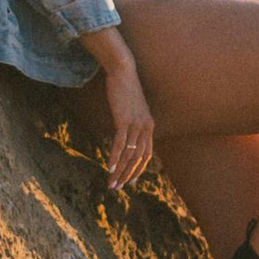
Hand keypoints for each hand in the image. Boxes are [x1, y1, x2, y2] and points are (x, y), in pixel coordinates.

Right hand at [82, 30, 154, 190]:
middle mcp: (146, 127)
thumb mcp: (132, 108)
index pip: (146, 154)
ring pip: (129, 154)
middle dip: (127, 174)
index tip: (129, 180)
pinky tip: (109, 167)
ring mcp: (136, 124)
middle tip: (117, 187)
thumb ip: (131, 122)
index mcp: (149, 126)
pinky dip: (114, 156)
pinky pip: (120, 143)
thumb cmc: (125, 88)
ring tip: (111, 182)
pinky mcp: (124, 119)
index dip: (138, 169)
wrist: (123, 71)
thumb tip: (124, 134)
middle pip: (138, 158)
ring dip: (119, 170)